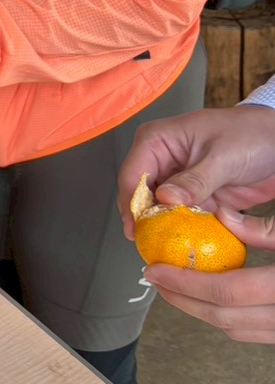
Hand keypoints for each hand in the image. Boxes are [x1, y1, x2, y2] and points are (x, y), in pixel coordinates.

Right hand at [117, 104, 274, 238]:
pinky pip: (183, 217)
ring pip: (160, 210)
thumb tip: (165, 198)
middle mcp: (162, 161)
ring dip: (166, 228)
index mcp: (157, 141)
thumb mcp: (223, 157)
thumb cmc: (251, 134)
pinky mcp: (195, 196)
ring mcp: (178, 180)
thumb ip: (195, 180)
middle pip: (142, 196)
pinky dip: (186, 230)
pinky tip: (189, 243)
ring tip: (168, 248)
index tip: (137, 229)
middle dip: (146, 220)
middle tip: (151, 244)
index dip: (132, 204)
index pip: (133, 175)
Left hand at [141, 211, 274, 342]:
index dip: (184, 282)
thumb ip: (262, 229)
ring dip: (201, 311)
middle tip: (156, 280)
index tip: (155, 270)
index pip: (226, 291)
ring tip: (175, 289)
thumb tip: (222, 215)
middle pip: (224, 317)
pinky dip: (226, 317)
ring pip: (236, 330)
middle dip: (182, 300)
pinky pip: (252, 333)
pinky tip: (208, 297)